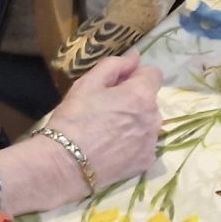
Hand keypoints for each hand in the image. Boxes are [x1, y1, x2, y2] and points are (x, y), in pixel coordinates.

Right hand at [40, 55, 164, 195]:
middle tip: (106, 110)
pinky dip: (134, 144)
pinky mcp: (146, 162)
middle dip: (134, 100)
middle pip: (150, 100)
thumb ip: (115, 65)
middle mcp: (154, 118)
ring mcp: (152, 142)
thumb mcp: (88, 84)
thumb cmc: (74, 119)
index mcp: (141, 95)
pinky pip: (145, 145)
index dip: (135, 75)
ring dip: (135, 122)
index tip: (118, 84)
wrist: (66, 164)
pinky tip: (113, 149)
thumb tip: (135, 57)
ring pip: (148, 123)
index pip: (153, 74)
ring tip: (108, 132)